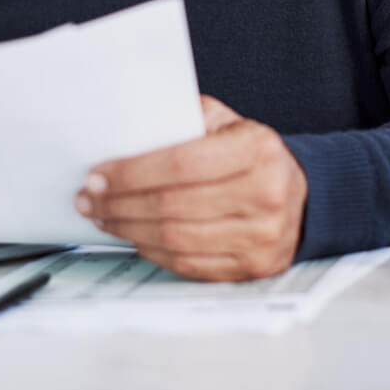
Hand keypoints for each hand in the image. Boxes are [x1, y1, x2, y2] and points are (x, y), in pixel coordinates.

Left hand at [76, 95, 307, 280]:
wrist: (300, 195)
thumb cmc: (251, 154)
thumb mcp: (226, 122)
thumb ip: (183, 121)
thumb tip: (126, 132)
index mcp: (257, 149)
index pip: (181, 163)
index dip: (132, 172)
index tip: (97, 174)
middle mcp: (266, 194)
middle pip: (173, 205)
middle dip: (119, 203)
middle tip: (89, 198)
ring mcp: (263, 236)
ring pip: (176, 239)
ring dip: (128, 229)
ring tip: (104, 216)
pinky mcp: (253, 267)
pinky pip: (188, 264)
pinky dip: (152, 251)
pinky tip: (134, 236)